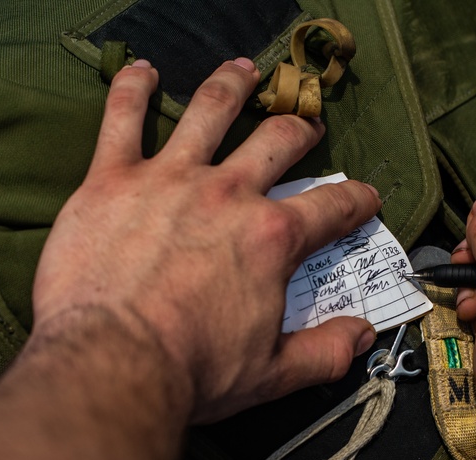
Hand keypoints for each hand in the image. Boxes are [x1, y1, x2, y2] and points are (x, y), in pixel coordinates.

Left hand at [33, 59, 379, 422]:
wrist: (111, 364)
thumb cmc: (191, 371)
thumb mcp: (273, 373)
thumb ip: (325, 351)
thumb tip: (363, 336)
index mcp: (271, 238)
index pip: (331, 209)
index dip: (356, 201)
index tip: (364, 199)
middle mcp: (227, 194)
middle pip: (277, 143)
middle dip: (299, 131)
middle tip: (306, 128)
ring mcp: (170, 178)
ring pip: (209, 111)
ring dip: (232, 86)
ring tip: (243, 72)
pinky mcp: (112, 179)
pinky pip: (123, 117)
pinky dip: (133, 88)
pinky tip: (141, 70)